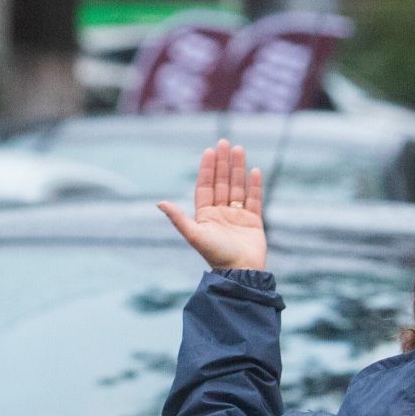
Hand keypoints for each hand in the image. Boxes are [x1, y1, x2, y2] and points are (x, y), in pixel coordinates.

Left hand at [157, 140, 266, 271]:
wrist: (240, 272)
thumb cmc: (216, 255)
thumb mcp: (194, 235)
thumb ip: (178, 218)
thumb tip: (159, 202)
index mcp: (205, 215)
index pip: (205, 186)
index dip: (207, 169)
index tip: (209, 151)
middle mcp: (220, 213)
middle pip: (222, 182)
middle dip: (223, 163)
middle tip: (225, 142)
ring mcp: (237, 216)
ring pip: (238, 187)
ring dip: (238, 168)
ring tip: (239, 149)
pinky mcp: (253, 221)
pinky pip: (255, 199)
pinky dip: (255, 185)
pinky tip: (255, 170)